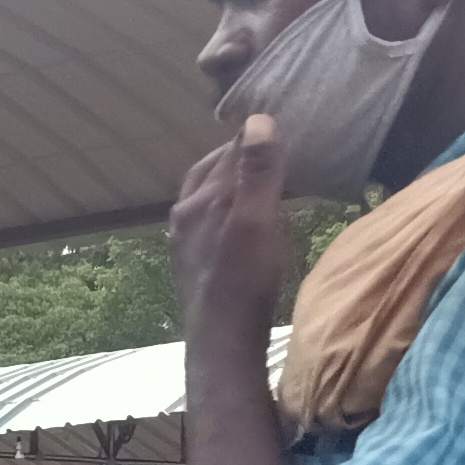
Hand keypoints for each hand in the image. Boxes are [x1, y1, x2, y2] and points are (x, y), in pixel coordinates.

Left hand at [171, 113, 293, 345]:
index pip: (228, 151)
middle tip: (271, 146)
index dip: (255, 135)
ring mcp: (185, 243)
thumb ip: (257, 172)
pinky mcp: (194, 267)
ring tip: (260, 178)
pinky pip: (209, 223)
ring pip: (206, 198)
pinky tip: (242, 222)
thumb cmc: (243, 283)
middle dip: (238, 156)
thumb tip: (258, 119)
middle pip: (211, 171)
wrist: (222, 345)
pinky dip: (227, 210)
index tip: (281, 122)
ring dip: (230, 183)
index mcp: (198, 200)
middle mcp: (184, 217)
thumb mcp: (256, 221)